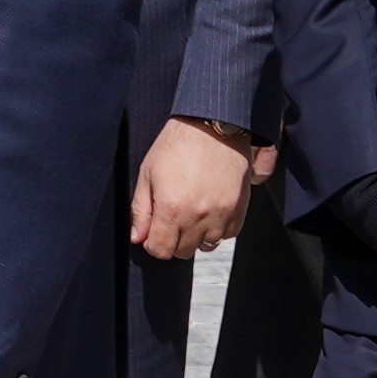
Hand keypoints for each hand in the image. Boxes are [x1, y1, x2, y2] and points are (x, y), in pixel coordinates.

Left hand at [130, 121, 261, 261]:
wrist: (213, 125)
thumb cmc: (177, 144)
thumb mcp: (148, 173)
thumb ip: (141, 210)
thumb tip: (137, 237)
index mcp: (171, 208)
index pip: (160, 250)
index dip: (153, 243)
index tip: (154, 231)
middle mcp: (198, 216)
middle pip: (183, 251)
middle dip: (174, 239)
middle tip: (172, 217)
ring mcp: (221, 214)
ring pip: (207, 245)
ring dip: (197, 235)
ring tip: (192, 211)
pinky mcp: (239, 209)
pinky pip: (228, 234)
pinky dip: (218, 228)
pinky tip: (209, 209)